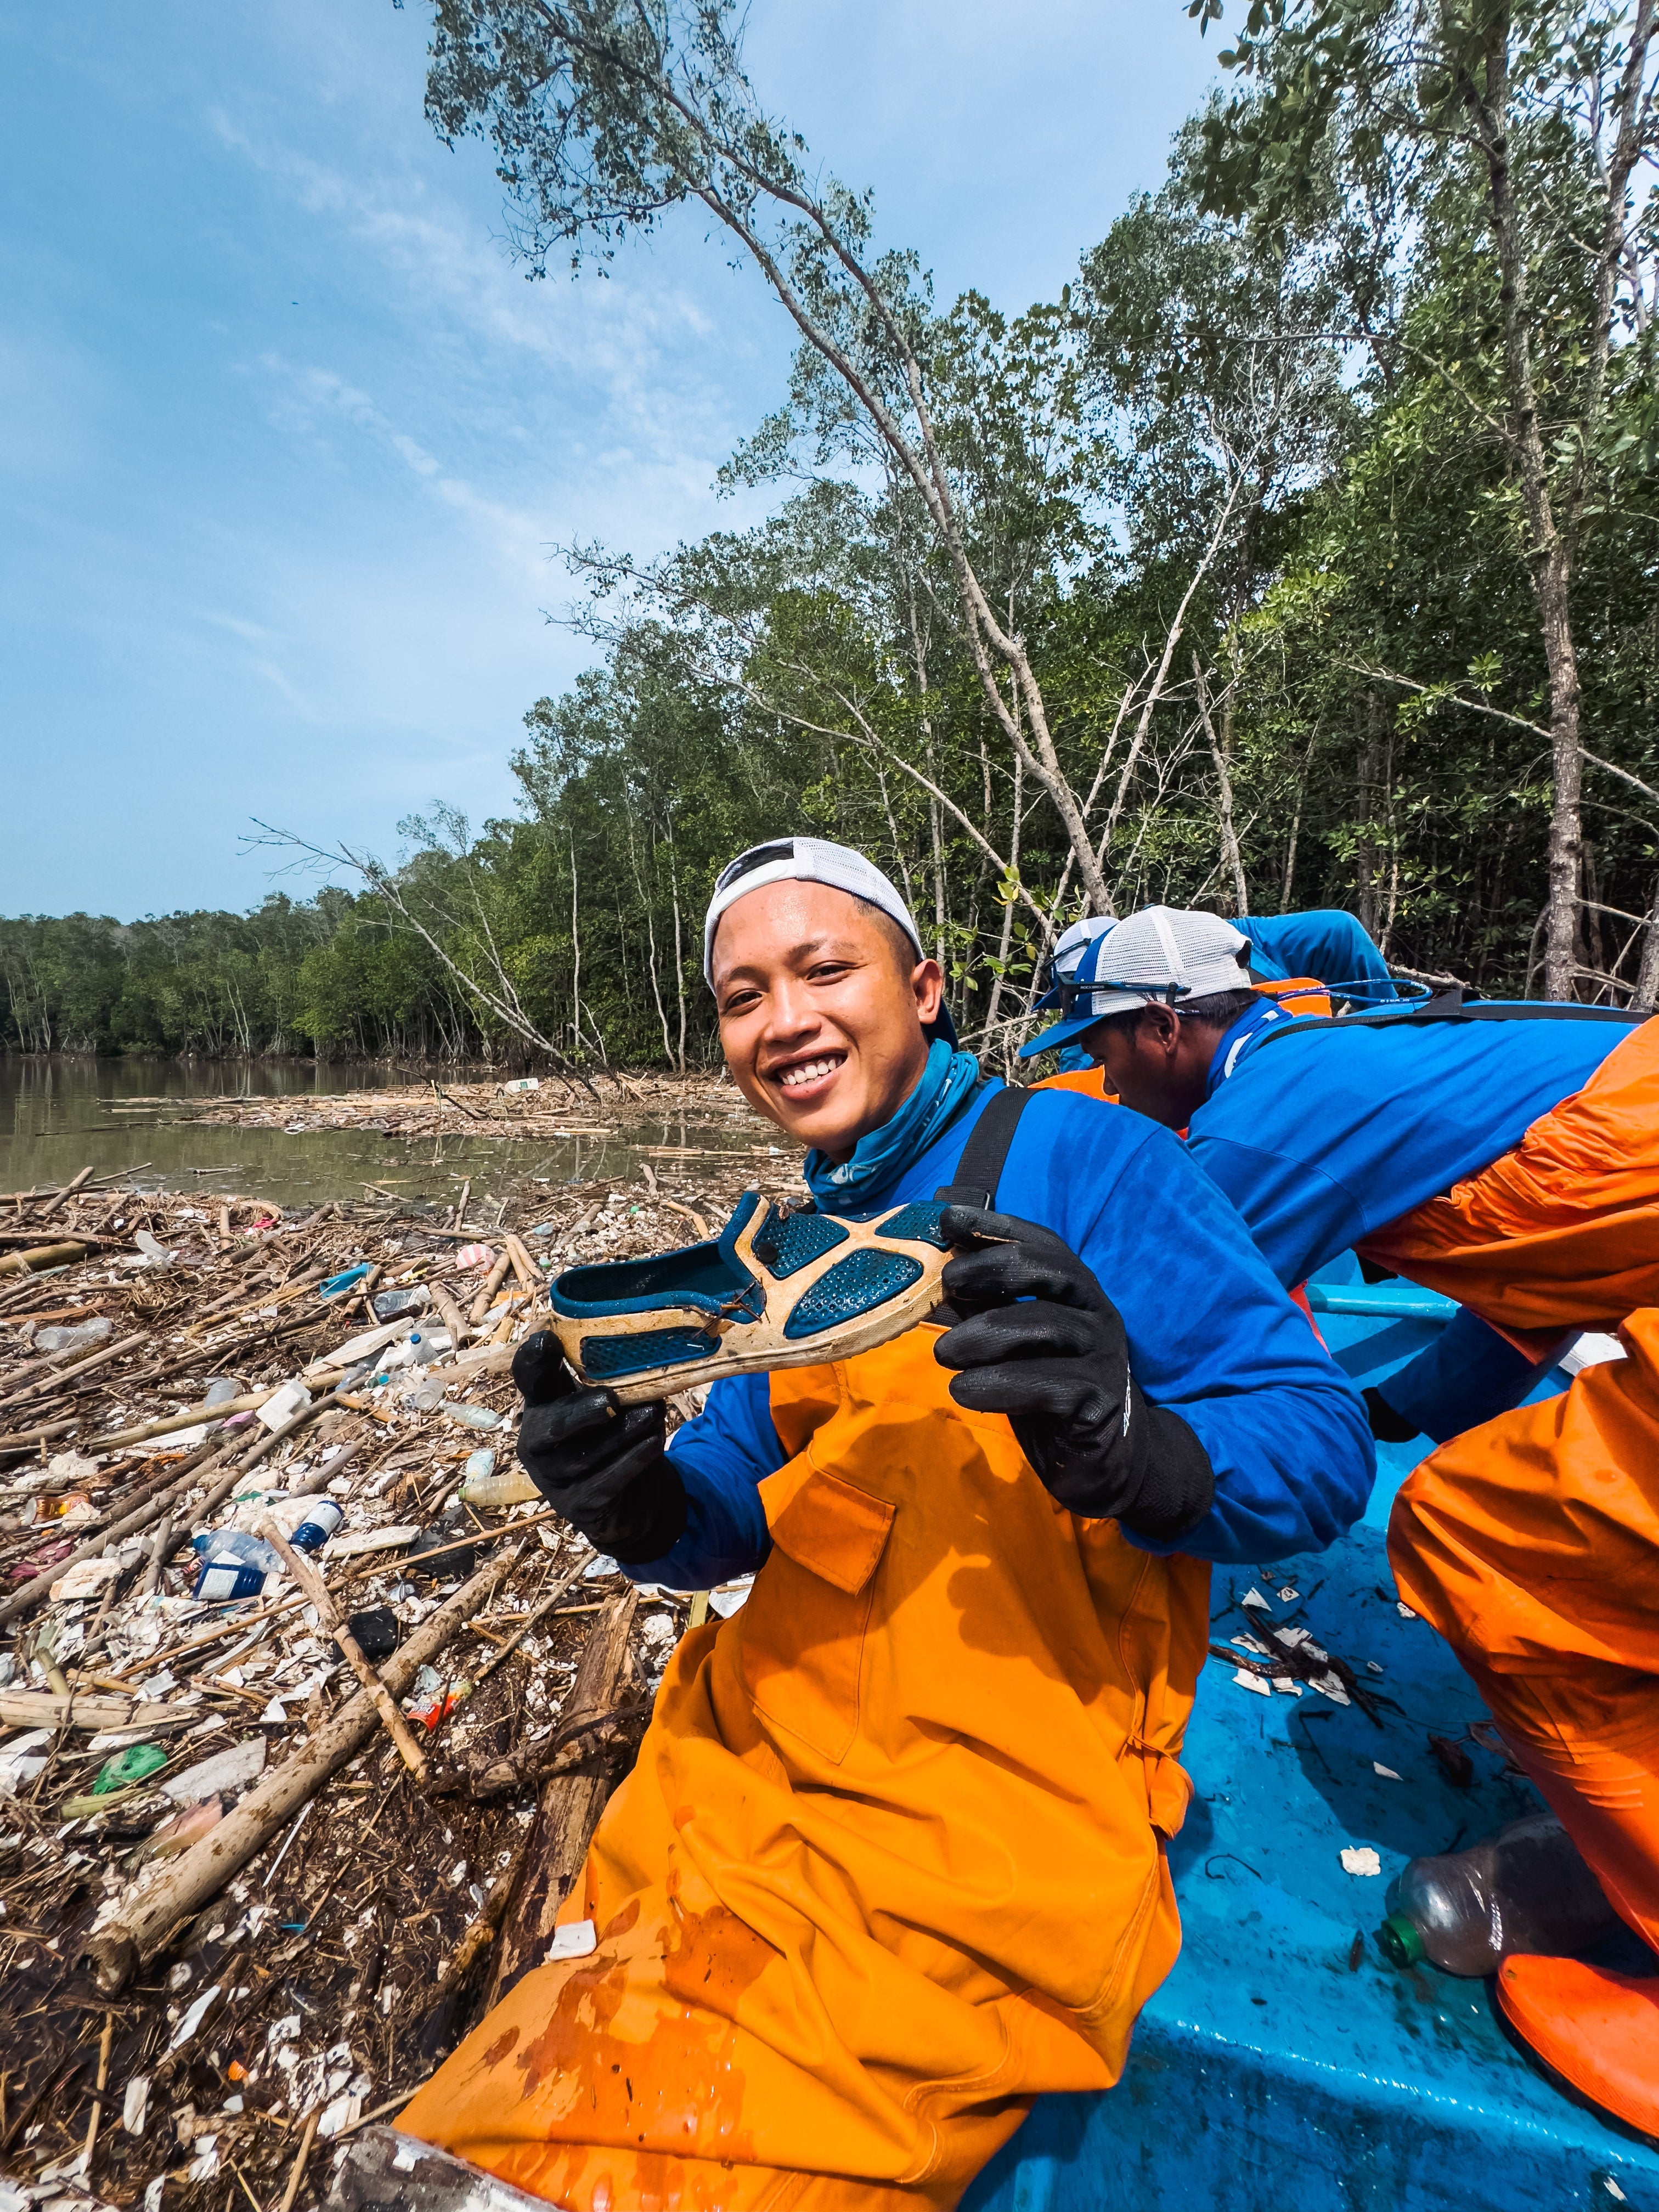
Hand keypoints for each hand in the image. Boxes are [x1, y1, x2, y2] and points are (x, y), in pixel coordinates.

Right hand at [513, 1334, 686, 1562]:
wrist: (628, 1500)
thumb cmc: (613, 1437)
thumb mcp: (610, 1405)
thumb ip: (616, 1382)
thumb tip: (645, 1357)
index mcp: (542, 1405)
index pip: (528, 1379)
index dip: (533, 1360)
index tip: (546, 1340)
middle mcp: (538, 1441)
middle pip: (550, 1425)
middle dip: (579, 1412)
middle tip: (609, 1401)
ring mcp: (553, 1478)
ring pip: (582, 1457)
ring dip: (620, 1434)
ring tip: (652, 1415)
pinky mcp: (577, 1506)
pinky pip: (604, 1483)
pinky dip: (631, 1461)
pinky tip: (653, 1443)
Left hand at [931, 1207, 1213, 1539]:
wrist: (1108, 1463)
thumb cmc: (1051, 1396)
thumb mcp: (1014, 1347)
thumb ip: (986, 1309)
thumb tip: (936, 1273)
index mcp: (1076, 1294)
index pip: (1043, 1246)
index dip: (997, 1226)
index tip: (949, 1219)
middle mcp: (1096, 1315)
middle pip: (1051, 1271)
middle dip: (994, 1268)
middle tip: (948, 1283)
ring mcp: (1104, 1357)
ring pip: (1048, 1325)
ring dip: (987, 1334)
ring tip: (943, 1354)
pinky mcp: (1101, 1402)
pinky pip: (1052, 1384)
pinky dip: (1002, 1384)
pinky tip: (965, 1392)